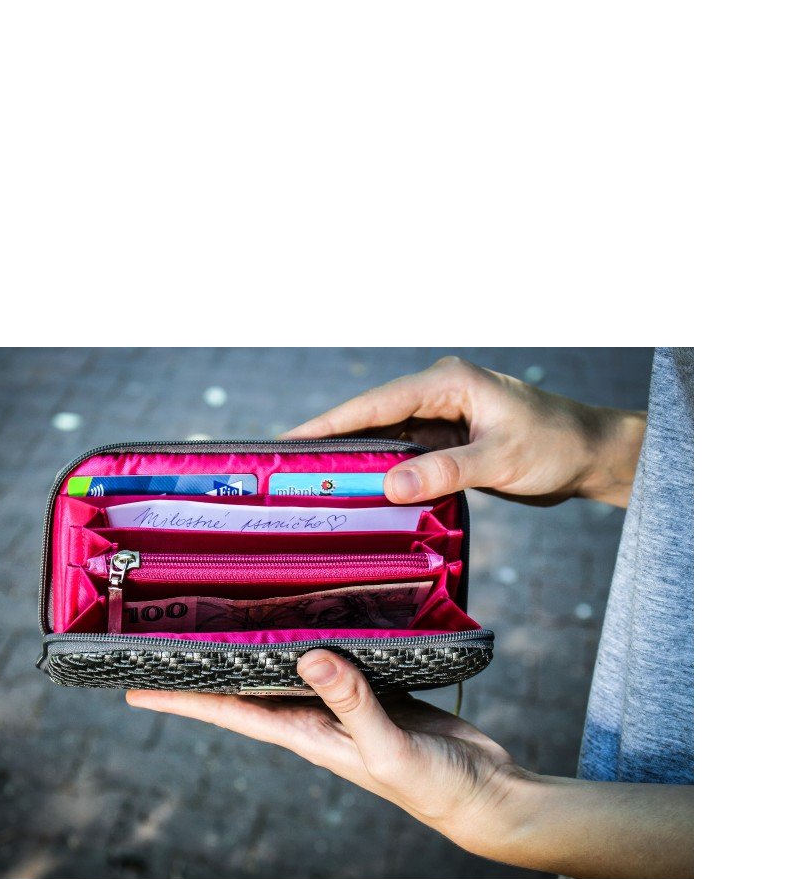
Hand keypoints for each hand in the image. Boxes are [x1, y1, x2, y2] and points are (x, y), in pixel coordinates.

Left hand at [126, 651, 694, 878]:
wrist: (482, 793)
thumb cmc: (434, 785)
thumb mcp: (387, 748)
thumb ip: (351, 704)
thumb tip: (311, 657)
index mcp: (305, 735)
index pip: (228, 712)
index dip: (180, 698)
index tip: (132, 685)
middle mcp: (315, 717)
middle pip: (247, 685)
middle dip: (208, 663)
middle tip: (169, 630)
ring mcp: (344, 702)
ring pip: (290, 665)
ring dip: (259, 643)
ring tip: (227, 609)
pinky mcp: (377, 687)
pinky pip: (337, 655)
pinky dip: (321, 633)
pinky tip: (317, 610)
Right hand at [284, 355, 645, 507]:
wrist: (592, 455)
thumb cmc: (556, 445)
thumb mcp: (501, 458)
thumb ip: (446, 471)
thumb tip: (390, 485)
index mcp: (447, 384)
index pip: (376, 403)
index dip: (330, 422)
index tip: (289, 441)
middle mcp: (439, 396)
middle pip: (372, 419)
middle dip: (332, 443)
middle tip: (286, 469)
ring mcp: (443, 420)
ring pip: (386, 440)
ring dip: (356, 462)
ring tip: (313, 486)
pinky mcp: (449, 445)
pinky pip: (405, 458)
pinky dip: (383, 475)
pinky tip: (359, 495)